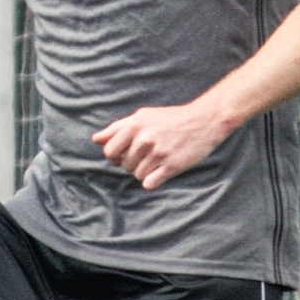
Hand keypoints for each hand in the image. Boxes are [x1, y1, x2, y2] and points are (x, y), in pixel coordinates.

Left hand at [91, 99, 234, 189]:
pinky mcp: (171, 166)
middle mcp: (144, 139)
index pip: (109, 151)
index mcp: (135, 125)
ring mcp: (158, 153)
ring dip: (144, 171)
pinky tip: (162, 170)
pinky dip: (153, 180)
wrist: (204, 121)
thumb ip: (118, 128)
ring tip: (157, 160)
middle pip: (123, 165)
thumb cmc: (171, 119)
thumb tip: (96, 140)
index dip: (115, 156)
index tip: (125, 154)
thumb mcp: (143, 116)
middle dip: (131, 163)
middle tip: (147, 155)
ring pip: (136, 175)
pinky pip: (149, 183)